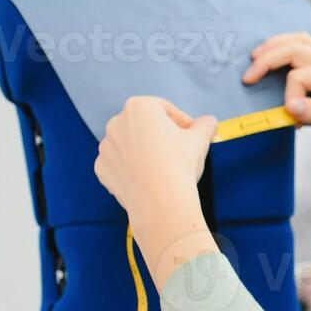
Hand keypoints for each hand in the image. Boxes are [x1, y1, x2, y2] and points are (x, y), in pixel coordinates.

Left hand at [95, 96, 215, 222]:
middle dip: (160, 136)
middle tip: (179, 152)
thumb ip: (204, 125)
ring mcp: (106, 147)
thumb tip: (210, 122)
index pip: (164, 109)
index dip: (182, 121)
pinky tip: (148, 180)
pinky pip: (119, 165)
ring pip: (130, 145)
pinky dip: (132, 170)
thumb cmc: (180, 165)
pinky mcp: (101, 169)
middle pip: (144, 126)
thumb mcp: (200, 140)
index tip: (193, 135)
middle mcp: (116, 122)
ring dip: (145, 152)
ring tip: (164, 169)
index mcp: (138, 107)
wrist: (160, 203)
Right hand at [242, 33, 310, 153]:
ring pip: (298, 42)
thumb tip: (290, 107)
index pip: (300, 76)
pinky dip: (284, 53)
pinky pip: (302, 51)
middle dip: (268, 59)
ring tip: (254, 60)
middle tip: (248, 77)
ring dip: (275, 48)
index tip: (290, 118)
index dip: (289, 96)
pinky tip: (273, 66)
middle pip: (295, 47)